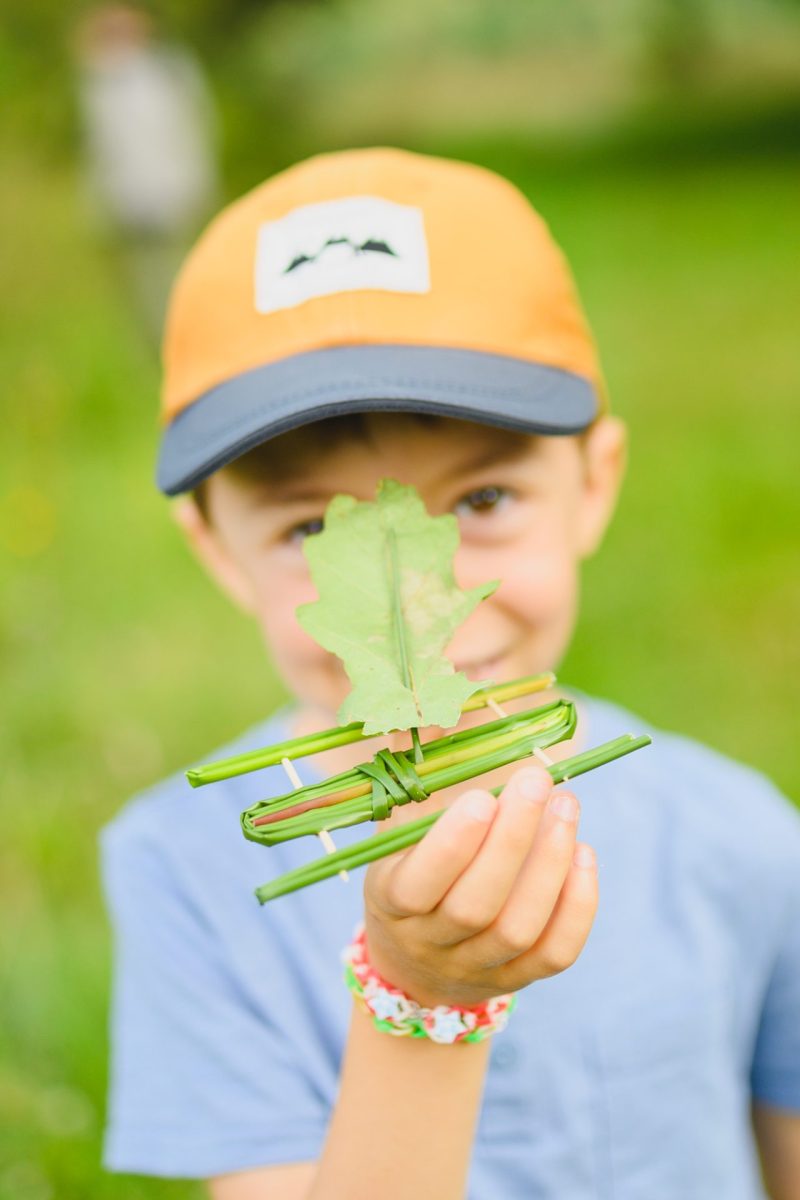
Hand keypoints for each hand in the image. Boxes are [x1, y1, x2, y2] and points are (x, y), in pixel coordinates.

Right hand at [363, 764, 597, 1007]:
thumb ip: (415, 768)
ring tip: (567, 804)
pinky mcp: (519, 979)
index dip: (452, 844)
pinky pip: (556, 952)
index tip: (483, 794)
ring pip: (520, 929)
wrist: (416, 964)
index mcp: (392, 901)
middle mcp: (431, 942)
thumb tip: (429, 696)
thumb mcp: (397, 827)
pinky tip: (584, 853)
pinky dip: (578, 905)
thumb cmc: (409, 871)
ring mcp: (478, 967)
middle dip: (513, 840)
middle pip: (477, 906)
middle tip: (538, 780)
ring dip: (550, 864)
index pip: (419, 884)